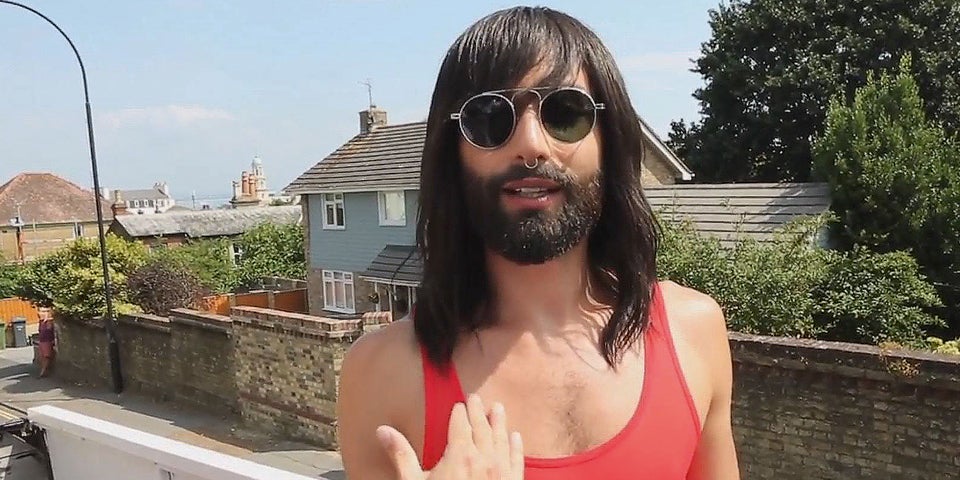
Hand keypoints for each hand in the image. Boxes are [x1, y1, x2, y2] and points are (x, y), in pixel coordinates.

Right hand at [377, 394, 523, 478]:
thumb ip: (401, 455)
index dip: (459, 412)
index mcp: (460, 454)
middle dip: (478, 412)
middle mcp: (484, 458)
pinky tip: (516, 437)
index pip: (460, 424)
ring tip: (498, 408)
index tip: (460, 403)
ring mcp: (501, 471)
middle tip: (476, 399)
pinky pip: (517, 459)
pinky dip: (516, 446)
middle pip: (481, 427)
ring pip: (501, 439)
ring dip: (499, 422)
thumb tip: (382, 430)